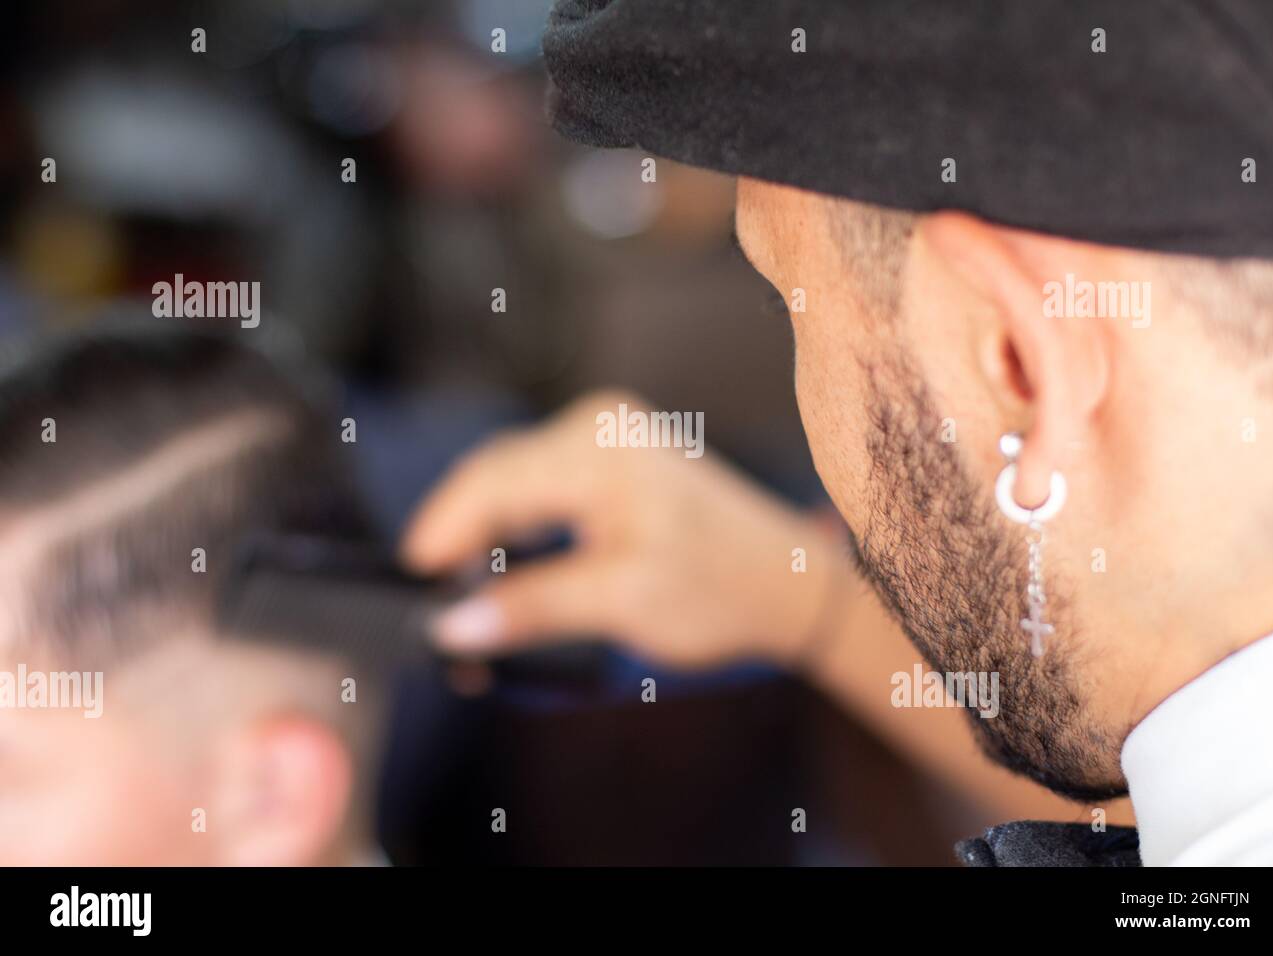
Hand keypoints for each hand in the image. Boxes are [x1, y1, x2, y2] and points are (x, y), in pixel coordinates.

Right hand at [400, 390, 849, 668]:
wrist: (787, 583)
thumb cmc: (723, 586)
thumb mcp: (623, 601)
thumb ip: (533, 607)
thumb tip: (453, 625)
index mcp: (600, 449)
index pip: (490, 481)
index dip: (441, 532)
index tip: (411, 582)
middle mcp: (598, 427)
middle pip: (495, 477)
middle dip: (459, 539)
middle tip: (437, 604)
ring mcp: (606, 438)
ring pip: (513, 482)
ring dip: (485, 534)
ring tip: (465, 591)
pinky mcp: (611, 459)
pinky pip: (540, 485)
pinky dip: (516, 527)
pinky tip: (504, 565)